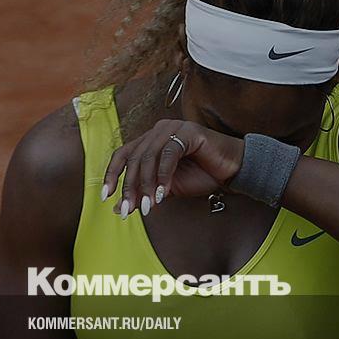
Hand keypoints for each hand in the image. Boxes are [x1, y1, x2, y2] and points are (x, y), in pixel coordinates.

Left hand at [102, 119, 244, 218]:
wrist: (231, 171)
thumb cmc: (202, 176)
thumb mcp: (166, 189)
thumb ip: (144, 194)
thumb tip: (118, 209)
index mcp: (151, 140)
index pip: (123, 154)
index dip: (112, 175)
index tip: (107, 197)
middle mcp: (158, 131)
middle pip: (134, 158)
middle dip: (130, 187)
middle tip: (128, 209)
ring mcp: (173, 128)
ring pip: (149, 156)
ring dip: (146, 185)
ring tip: (149, 206)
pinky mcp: (188, 132)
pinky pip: (168, 154)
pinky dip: (164, 176)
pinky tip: (165, 194)